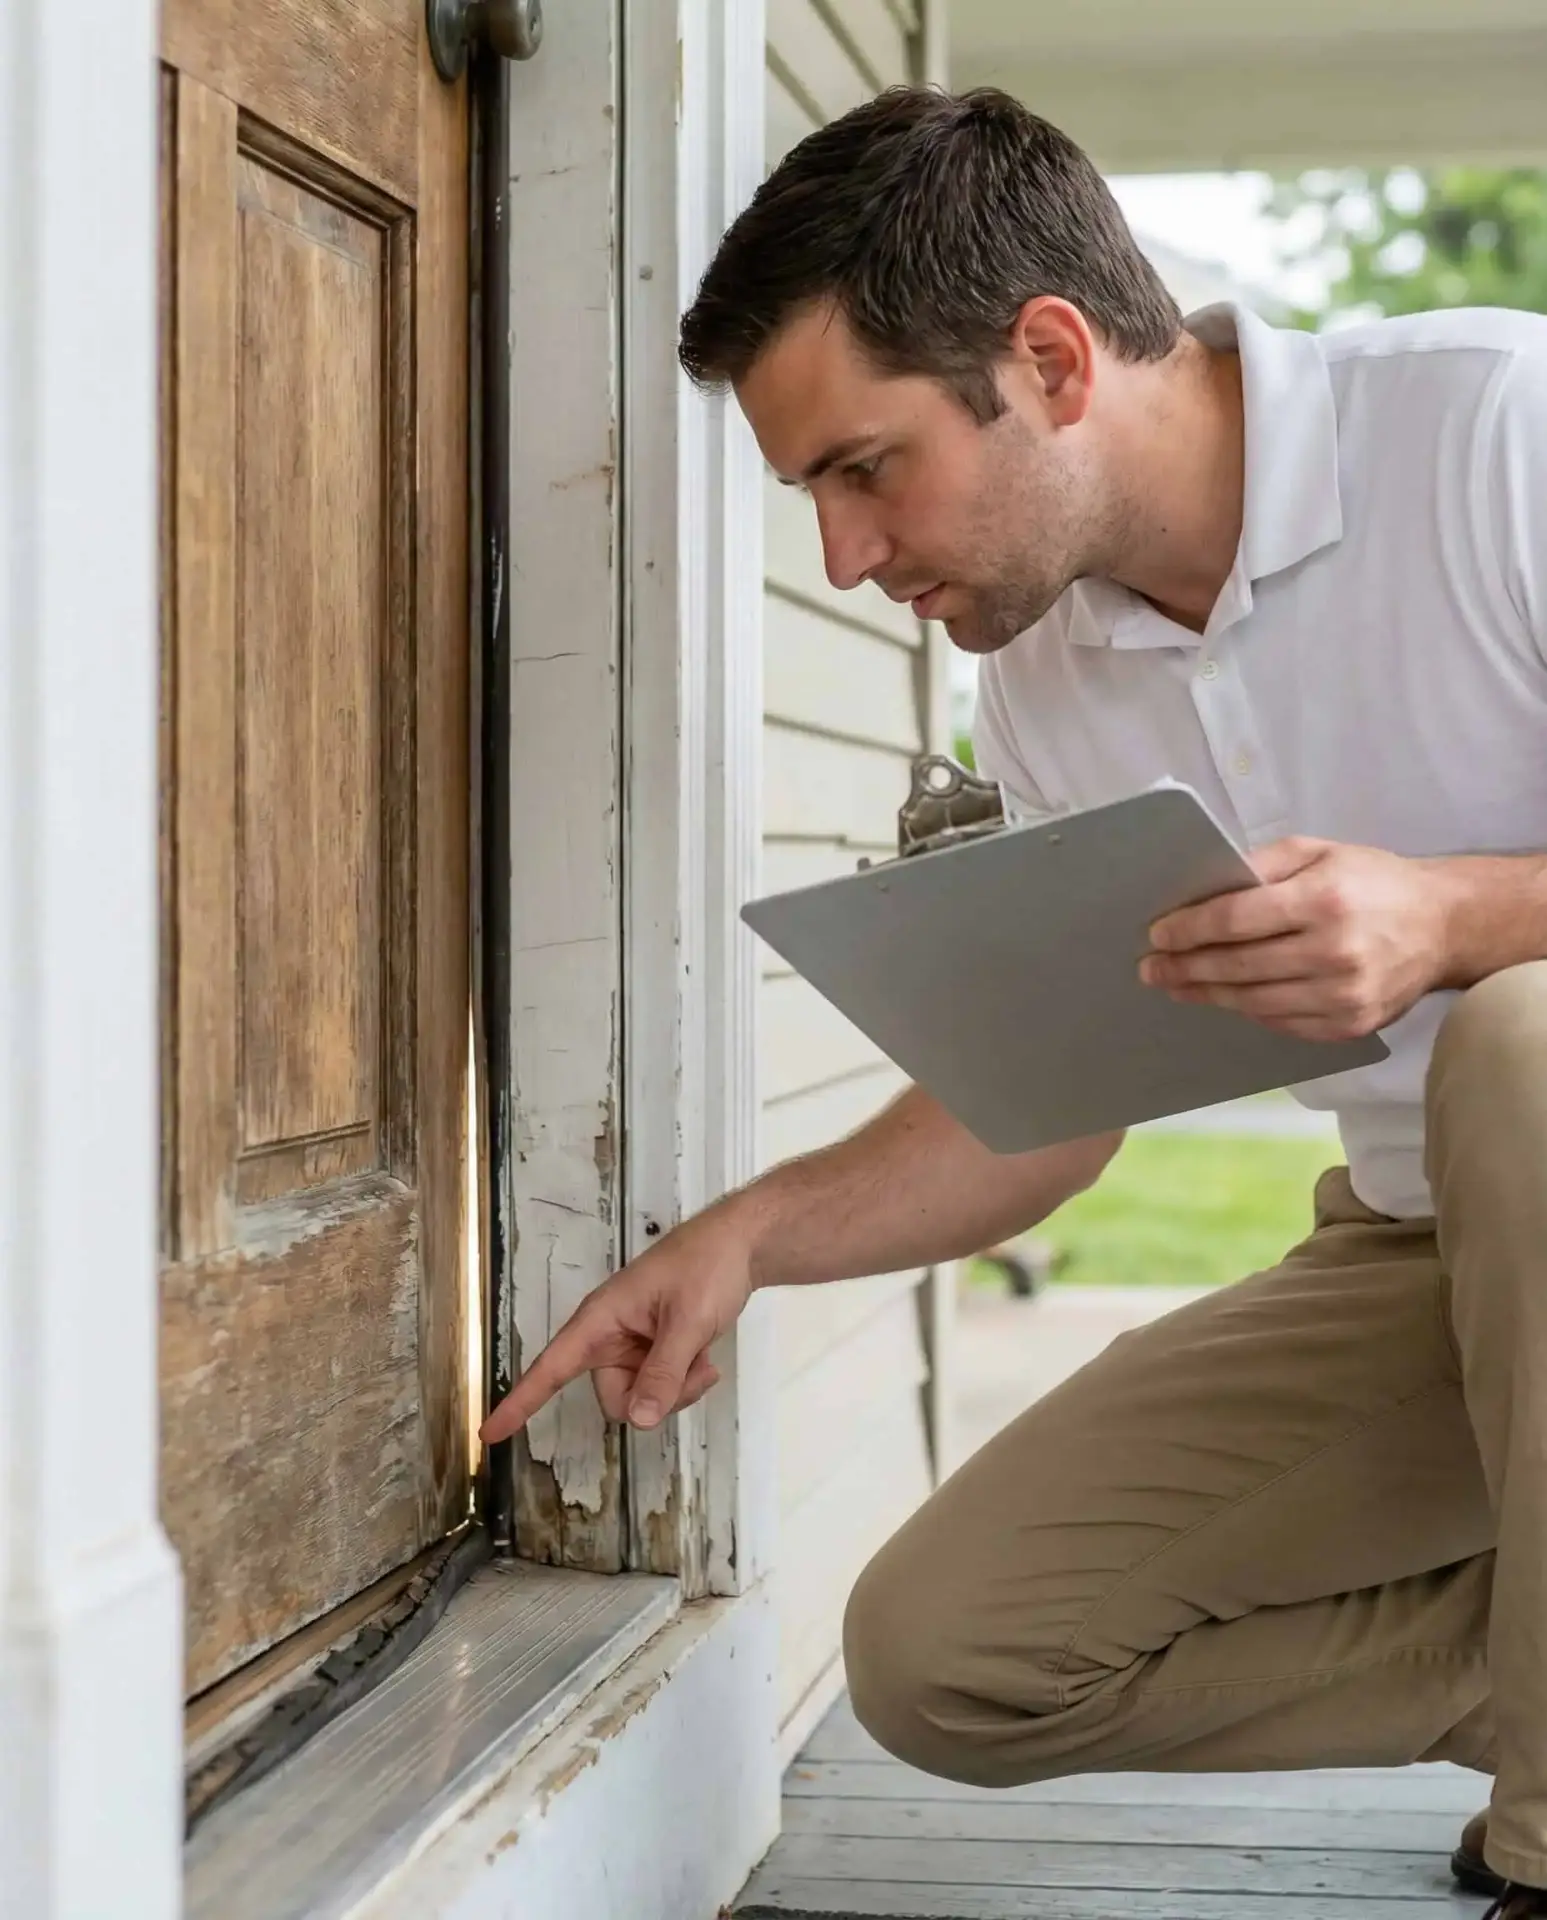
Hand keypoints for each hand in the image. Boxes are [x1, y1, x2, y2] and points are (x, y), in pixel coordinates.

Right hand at [479, 1208, 756, 1444]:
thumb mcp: (688, 1321)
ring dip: (676, 1389)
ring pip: (641, 1399)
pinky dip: (684, 1382)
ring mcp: (632, 1346)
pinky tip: (705, 1357)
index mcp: (600, 1320)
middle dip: (655, 1397)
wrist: (741, 1245)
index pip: (550, 1368)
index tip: (489, 1433)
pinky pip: (659, 1389)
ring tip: (702, 1357)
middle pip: (615, 1399)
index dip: (519, 1402)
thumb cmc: (707, 1268)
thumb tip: (638, 1420)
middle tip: (693, 1369)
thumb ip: (663, 1372)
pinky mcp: (653, 1352)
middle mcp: (608, 1337)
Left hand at [1140, 837, 1451, 1041]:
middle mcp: (1334, 951)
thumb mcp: (1319, 851)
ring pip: (1255, 1001)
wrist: (1443, 926)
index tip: (1157, 934)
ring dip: (1209, 995)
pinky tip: (1226, 999)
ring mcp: (1344, 995)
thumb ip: (1262, 864)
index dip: (1190, 929)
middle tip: (1151, 969)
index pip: (1237, 919)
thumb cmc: (1372, 881)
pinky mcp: (1351, 1025)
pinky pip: (1282, 1023)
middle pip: (1239, 965)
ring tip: (1178, 986)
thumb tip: (1204, 888)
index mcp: (1324, 900)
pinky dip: (1249, 1011)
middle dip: (1186, 967)